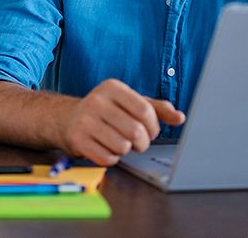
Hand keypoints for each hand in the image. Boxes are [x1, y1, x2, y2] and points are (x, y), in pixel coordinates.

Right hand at [58, 79, 185, 165]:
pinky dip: (112, 158)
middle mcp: (96, 101)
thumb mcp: (129, 102)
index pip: (144, 110)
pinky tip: (107, 148)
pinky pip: (107, 158)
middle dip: (142, 142)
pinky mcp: (77, 140)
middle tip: (139, 142)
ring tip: (120, 143)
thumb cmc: (105, 111)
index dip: (153, 126)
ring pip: (122, 146)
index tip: (151, 131)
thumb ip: (156, 108)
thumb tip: (180, 117)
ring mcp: (85, 120)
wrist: (67, 119)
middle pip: (135, 131)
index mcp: (112, 87)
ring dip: (127, 150)